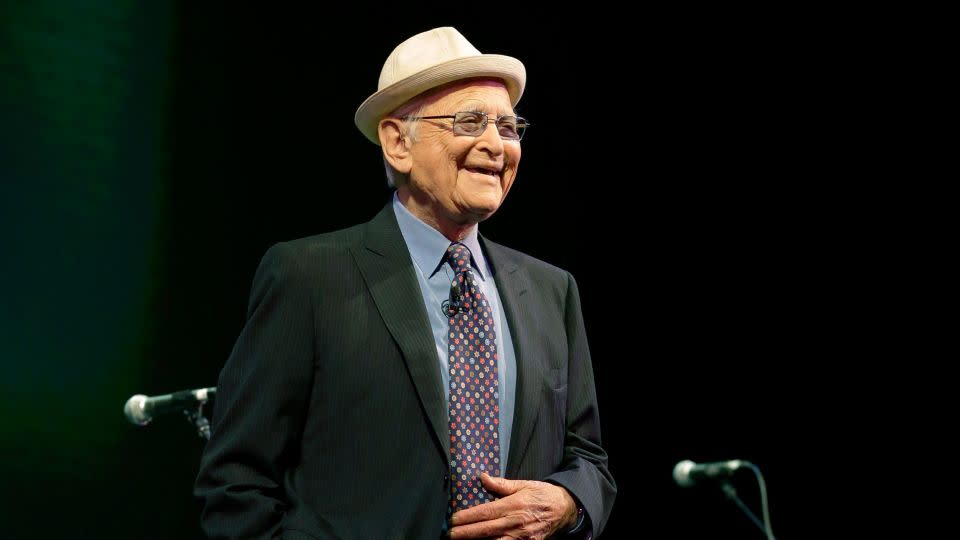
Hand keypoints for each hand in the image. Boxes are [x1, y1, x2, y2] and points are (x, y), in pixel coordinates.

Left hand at [447, 473, 577, 538]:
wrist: (565, 509)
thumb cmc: (542, 495)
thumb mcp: (523, 484)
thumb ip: (501, 484)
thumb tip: (482, 477)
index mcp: (514, 505)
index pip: (485, 512)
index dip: (467, 517)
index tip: (453, 519)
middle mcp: (516, 522)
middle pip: (485, 530)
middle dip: (465, 534)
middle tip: (449, 534)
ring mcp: (522, 537)